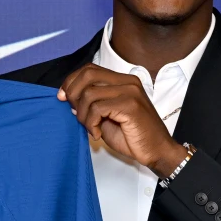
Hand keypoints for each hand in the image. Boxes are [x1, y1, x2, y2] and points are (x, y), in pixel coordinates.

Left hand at [58, 64, 189, 175]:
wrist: (157, 151)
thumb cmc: (133, 137)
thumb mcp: (106, 117)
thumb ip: (91, 105)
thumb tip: (69, 99)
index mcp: (122, 81)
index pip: (90, 69)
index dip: (71, 81)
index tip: (63, 97)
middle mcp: (127, 82)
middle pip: (88, 74)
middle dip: (73, 94)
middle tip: (75, 114)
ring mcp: (130, 92)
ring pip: (89, 94)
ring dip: (82, 115)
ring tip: (91, 128)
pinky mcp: (130, 105)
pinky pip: (97, 108)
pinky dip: (91, 123)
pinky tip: (97, 133)